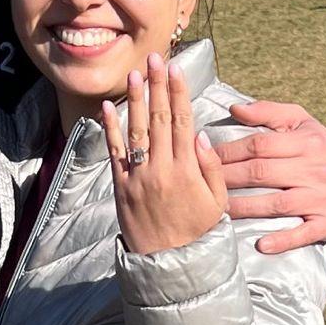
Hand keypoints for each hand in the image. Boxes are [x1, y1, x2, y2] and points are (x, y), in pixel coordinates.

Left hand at [102, 53, 227, 255]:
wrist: (170, 265)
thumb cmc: (198, 233)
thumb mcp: (217, 203)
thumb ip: (211, 169)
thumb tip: (202, 136)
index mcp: (188, 170)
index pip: (182, 122)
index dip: (179, 93)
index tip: (176, 69)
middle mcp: (161, 169)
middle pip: (158, 119)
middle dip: (157, 86)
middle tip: (155, 59)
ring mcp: (139, 177)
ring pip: (136, 131)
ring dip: (134, 100)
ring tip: (134, 74)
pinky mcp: (121, 188)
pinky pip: (115, 154)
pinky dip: (110, 130)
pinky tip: (108, 108)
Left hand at [214, 96, 325, 252]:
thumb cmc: (316, 147)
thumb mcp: (299, 122)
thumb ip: (267, 112)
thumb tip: (235, 108)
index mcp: (308, 142)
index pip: (259, 145)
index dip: (229, 151)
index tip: (205, 156)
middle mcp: (317, 169)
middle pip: (262, 173)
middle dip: (228, 178)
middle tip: (202, 184)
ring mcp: (322, 197)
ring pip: (276, 204)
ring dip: (244, 208)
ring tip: (218, 210)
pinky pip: (302, 233)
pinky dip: (282, 240)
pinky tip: (261, 244)